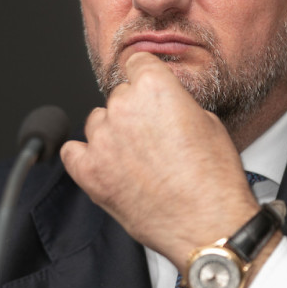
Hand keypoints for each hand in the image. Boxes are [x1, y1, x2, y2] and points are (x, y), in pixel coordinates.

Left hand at [60, 52, 260, 271]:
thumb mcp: (208, 122)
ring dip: (111, 133)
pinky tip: (105, 166)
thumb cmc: (214, 178)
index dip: (145, 78)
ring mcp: (103, 139)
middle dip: (133, 111)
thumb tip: (162, 105)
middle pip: (118, 95)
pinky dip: (86, 157)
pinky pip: (72, 152)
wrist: (208, 224)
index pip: (136, 63)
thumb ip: (175, 103)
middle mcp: (123, 106)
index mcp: (153, 87)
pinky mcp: (89, 172)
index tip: (147, 90)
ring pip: (97, 122)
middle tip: (152, 137)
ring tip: (135, 158)